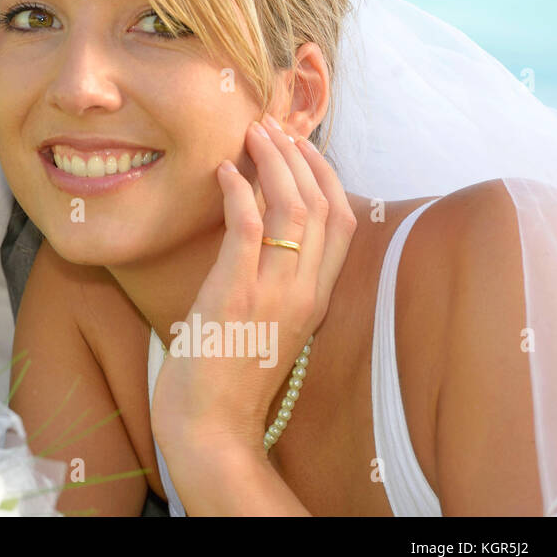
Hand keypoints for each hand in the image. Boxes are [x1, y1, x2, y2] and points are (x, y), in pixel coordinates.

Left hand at [150, 114, 356, 470]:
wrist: (212, 428)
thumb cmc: (229, 379)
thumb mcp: (267, 326)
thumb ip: (275, 285)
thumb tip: (261, 239)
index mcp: (317, 300)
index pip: (344, 223)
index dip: (328, 177)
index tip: (303, 147)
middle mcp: (304, 292)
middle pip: (323, 206)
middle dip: (302, 158)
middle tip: (273, 128)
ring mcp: (273, 293)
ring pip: (293, 209)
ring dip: (274, 163)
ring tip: (252, 135)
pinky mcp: (235, 294)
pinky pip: (247, 229)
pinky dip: (240, 192)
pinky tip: (226, 171)